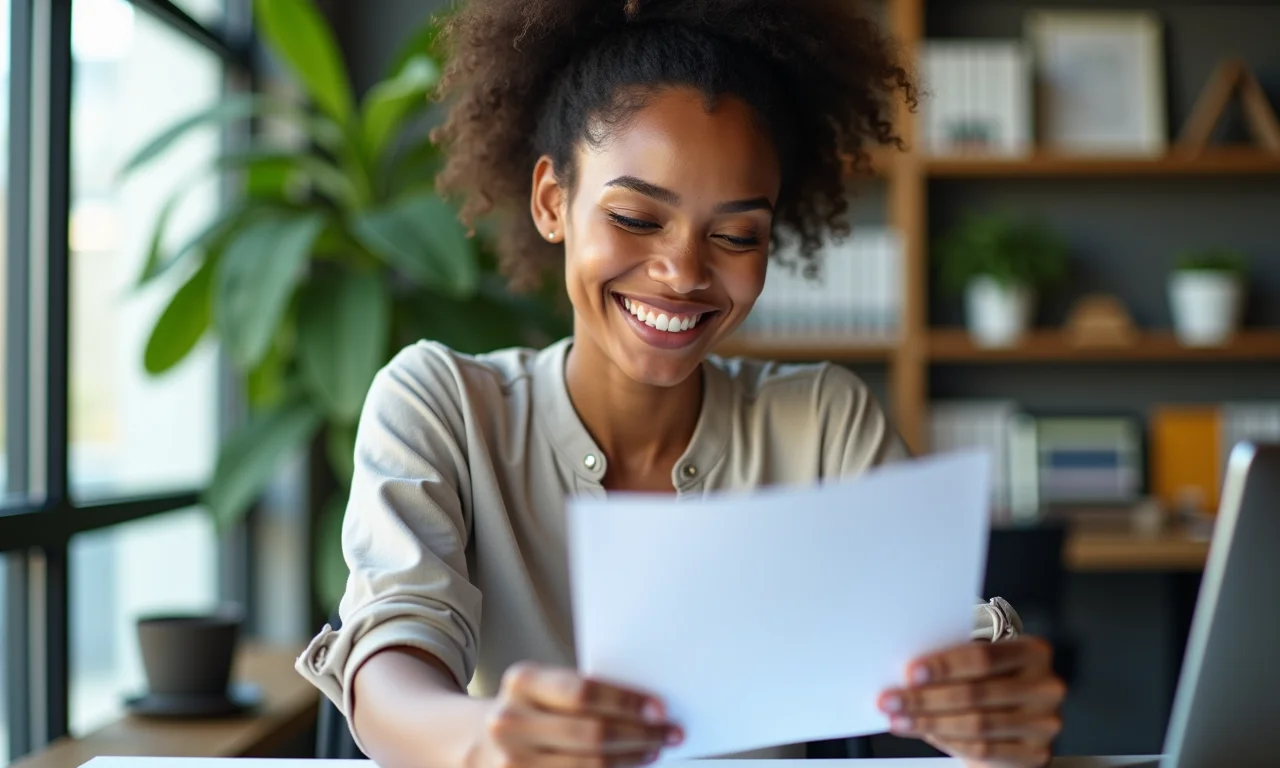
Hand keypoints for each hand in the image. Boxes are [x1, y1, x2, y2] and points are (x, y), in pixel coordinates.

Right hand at [471, 661, 682, 767]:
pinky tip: (626, 767)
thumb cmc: (526, 708)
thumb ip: (581, 692)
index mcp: (522, 682)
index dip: (627, 701)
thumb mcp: (542, 686)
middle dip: (640, 734)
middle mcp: (511, 722)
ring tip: (653, 750)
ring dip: (631, 759)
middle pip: (592, 733)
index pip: (584, 691)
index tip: (659, 708)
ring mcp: (512, 762)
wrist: (477, 741)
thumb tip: (646, 706)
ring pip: (590, 766)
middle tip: (669, 732)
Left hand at [877, 637, 1065, 767]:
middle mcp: (1046, 687)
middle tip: (890, 700)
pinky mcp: (1037, 754)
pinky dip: (949, 742)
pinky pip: (983, 750)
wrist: (1019, 720)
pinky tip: (926, 733)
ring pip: (976, 724)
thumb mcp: (982, 665)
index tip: (910, 672)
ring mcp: (1045, 723)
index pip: (983, 657)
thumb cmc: (993, 683)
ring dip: (929, 722)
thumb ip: (956, 664)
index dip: (944, 665)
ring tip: (899, 719)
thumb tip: (907, 675)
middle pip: (975, 693)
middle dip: (925, 698)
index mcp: (1034, 652)